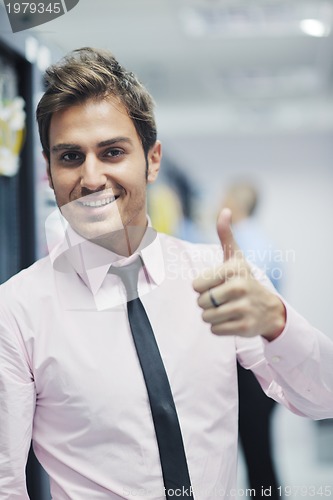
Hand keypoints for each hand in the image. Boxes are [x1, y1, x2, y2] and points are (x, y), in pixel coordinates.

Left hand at [193, 208, 285, 340]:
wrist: (268, 309)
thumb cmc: (244, 279)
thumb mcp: (236, 258)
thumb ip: (226, 235)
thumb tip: (225, 210)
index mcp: (233, 269)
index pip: (196, 285)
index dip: (202, 287)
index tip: (216, 284)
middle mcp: (239, 287)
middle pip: (200, 302)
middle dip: (207, 303)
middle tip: (223, 299)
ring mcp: (243, 308)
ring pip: (206, 317)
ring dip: (212, 316)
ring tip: (227, 309)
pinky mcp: (244, 327)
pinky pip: (215, 330)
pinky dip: (219, 328)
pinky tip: (232, 320)